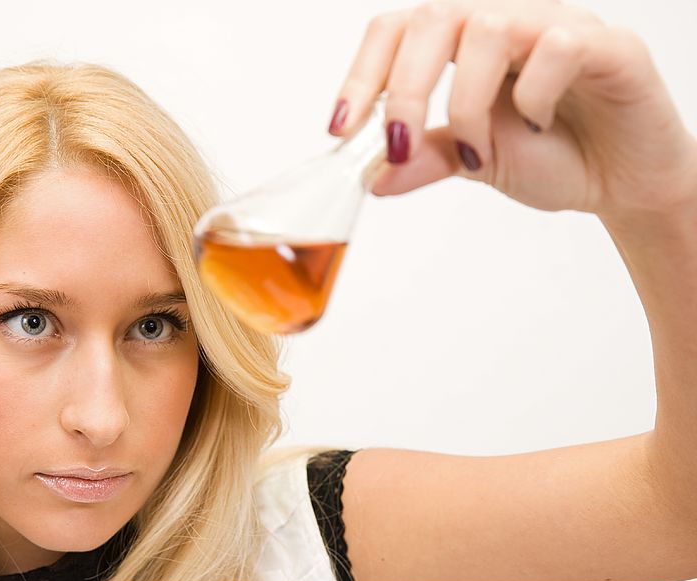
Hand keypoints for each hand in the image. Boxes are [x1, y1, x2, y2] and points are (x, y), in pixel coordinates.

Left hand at [329, 0, 696, 226]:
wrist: (623, 181)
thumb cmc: (552, 157)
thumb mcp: (473, 162)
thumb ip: (425, 159)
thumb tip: (370, 177)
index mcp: (465, 44)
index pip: (399, 30)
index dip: (361, 75)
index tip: (339, 129)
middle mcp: (506, 22)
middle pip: (435, 17)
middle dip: (405, 90)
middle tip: (400, 145)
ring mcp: (554, 26)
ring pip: (489, 27)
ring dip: (469, 103)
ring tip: (482, 150)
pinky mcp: (605, 45)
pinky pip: (558, 46)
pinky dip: (535, 95)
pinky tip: (540, 124)